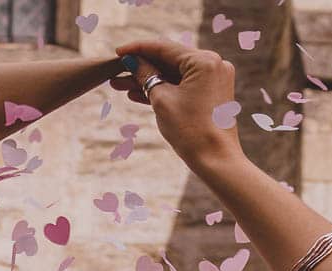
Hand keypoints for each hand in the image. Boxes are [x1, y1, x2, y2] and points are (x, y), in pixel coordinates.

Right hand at [112, 41, 245, 176]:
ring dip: (149, 80)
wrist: (215, 160)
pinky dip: (164, 89)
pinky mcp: (211, 93)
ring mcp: (213, 79)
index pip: (164, 48)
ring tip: (121, 85)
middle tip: (116, 72)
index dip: (138, 49)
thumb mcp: (161, 100)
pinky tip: (138, 94)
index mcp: (204, 61)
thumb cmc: (190, 131)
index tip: (118, 52)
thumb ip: (146, 76)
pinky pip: (182, 86)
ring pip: (174, 75)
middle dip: (141, 68)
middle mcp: (213, 64)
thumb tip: (133, 62)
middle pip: (169, 61)